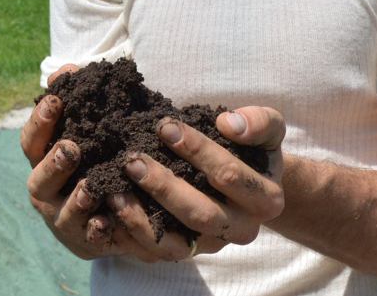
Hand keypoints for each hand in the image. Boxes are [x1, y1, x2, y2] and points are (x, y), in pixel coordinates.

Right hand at [21, 65, 195, 261]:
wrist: (105, 211)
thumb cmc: (90, 159)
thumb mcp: (85, 128)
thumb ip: (76, 99)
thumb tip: (67, 69)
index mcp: (43, 161)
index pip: (31, 141)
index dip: (39, 121)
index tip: (54, 99)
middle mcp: (46, 191)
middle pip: (40, 180)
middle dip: (54, 164)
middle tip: (71, 148)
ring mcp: (63, 219)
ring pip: (63, 213)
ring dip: (76, 199)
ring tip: (89, 186)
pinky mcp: (86, 240)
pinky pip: (90, 239)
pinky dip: (97, 231)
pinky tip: (106, 222)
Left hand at [107, 106, 285, 256]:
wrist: (252, 180)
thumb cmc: (253, 147)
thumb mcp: (269, 128)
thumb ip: (259, 122)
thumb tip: (228, 124)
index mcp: (265, 200)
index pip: (228, 176)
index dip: (196, 150)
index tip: (165, 126)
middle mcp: (241, 229)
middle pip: (200, 214)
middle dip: (163, 186)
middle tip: (133, 160)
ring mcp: (212, 245)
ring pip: (175, 244)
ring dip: (141, 219)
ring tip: (115, 192)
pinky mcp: (187, 252)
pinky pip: (155, 253)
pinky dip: (129, 237)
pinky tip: (107, 214)